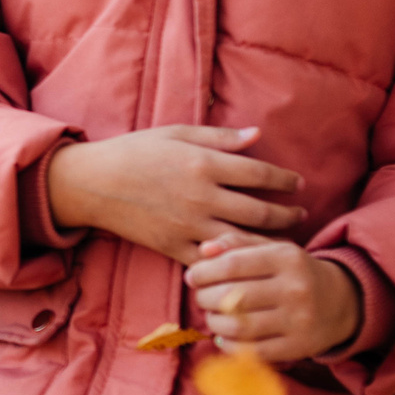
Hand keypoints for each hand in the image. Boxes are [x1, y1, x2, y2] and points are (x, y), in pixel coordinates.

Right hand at [46, 126, 304, 263]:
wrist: (92, 183)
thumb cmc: (133, 152)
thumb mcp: (175, 133)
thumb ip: (219, 136)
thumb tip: (258, 134)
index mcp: (204, 164)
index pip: (261, 173)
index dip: (285, 179)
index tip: (298, 183)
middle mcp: (202, 197)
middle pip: (261, 210)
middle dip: (288, 213)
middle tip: (301, 213)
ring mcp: (189, 226)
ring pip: (244, 240)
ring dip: (271, 241)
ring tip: (286, 240)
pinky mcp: (174, 247)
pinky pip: (214, 260)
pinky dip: (236, 261)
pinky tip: (249, 260)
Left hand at [187, 236, 361, 363]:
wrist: (341, 300)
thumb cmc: (293, 271)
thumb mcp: (272, 248)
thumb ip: (237, 243)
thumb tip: (204, 249)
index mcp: (287, 258)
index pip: (232, 265)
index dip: (203, 272)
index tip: (192, 276)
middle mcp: (296, 288)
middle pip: (232, 297)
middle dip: (205, 298)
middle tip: (200, 297)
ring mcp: (299, 320)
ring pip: (239, 326)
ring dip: (215, 322)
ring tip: (212, 315)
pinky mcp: (299, 347)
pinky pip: (252, 351)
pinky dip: (230, 345)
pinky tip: (225, 336)